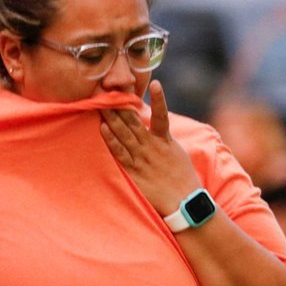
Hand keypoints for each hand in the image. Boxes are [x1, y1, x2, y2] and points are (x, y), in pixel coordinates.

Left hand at [100, 80, 200, 215]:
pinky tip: (104, 129)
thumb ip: (164, 138)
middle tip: (110, 89)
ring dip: (113, 118)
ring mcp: (142, 158)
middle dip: (122, 105)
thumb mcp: (177, 153)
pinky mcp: (134, 172)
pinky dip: (112, 141)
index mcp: (166, 141)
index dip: (159, 99)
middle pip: (135, 121)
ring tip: (102, 103)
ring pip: (125, 134)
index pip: (162, 115)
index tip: (156, 83)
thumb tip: (155, 126)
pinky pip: (120, 154)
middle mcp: (152, 146)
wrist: (183, 202)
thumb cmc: (182, 178)